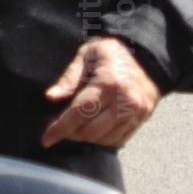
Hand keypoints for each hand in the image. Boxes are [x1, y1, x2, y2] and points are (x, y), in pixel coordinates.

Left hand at [42, 36, 159, 148]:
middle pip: (92, 130)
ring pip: (105, 139)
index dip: (61, 127)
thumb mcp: (86, 56)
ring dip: (86, 138)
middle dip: (70, 133)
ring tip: (74, 126)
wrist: (146, 58)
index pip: (80, 112)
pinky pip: (119, 140)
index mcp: (108, 84)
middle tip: (57, 125)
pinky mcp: (142, 120)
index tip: (46, 139)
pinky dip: (102, 139)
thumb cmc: (109, 53)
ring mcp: (136, 113)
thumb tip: (51, 97)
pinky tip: (91, 129)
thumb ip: (69, 78)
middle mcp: (125, 102)